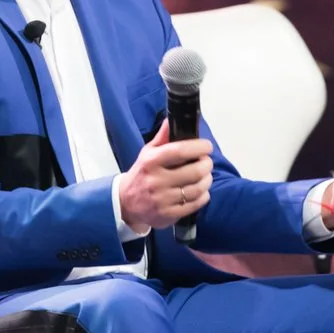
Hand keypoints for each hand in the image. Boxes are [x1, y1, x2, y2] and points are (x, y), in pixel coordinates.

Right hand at [119, 119, 212, 234]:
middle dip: (206, 164)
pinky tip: (201, 191)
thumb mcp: (147, 153)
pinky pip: (195, 203)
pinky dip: (203, 195)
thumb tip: (173, 118)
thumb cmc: (142, 174)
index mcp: (151, 161)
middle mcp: (156, 180)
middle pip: (194, 171)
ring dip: (207, 180)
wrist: (126, 203)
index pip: (180, 151)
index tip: (207, 146)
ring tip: (206, 176)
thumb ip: (162, 137)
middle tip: (207, 162)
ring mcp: (163, 199)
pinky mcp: (169, 214)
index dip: (199, 147)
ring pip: (197, 188)